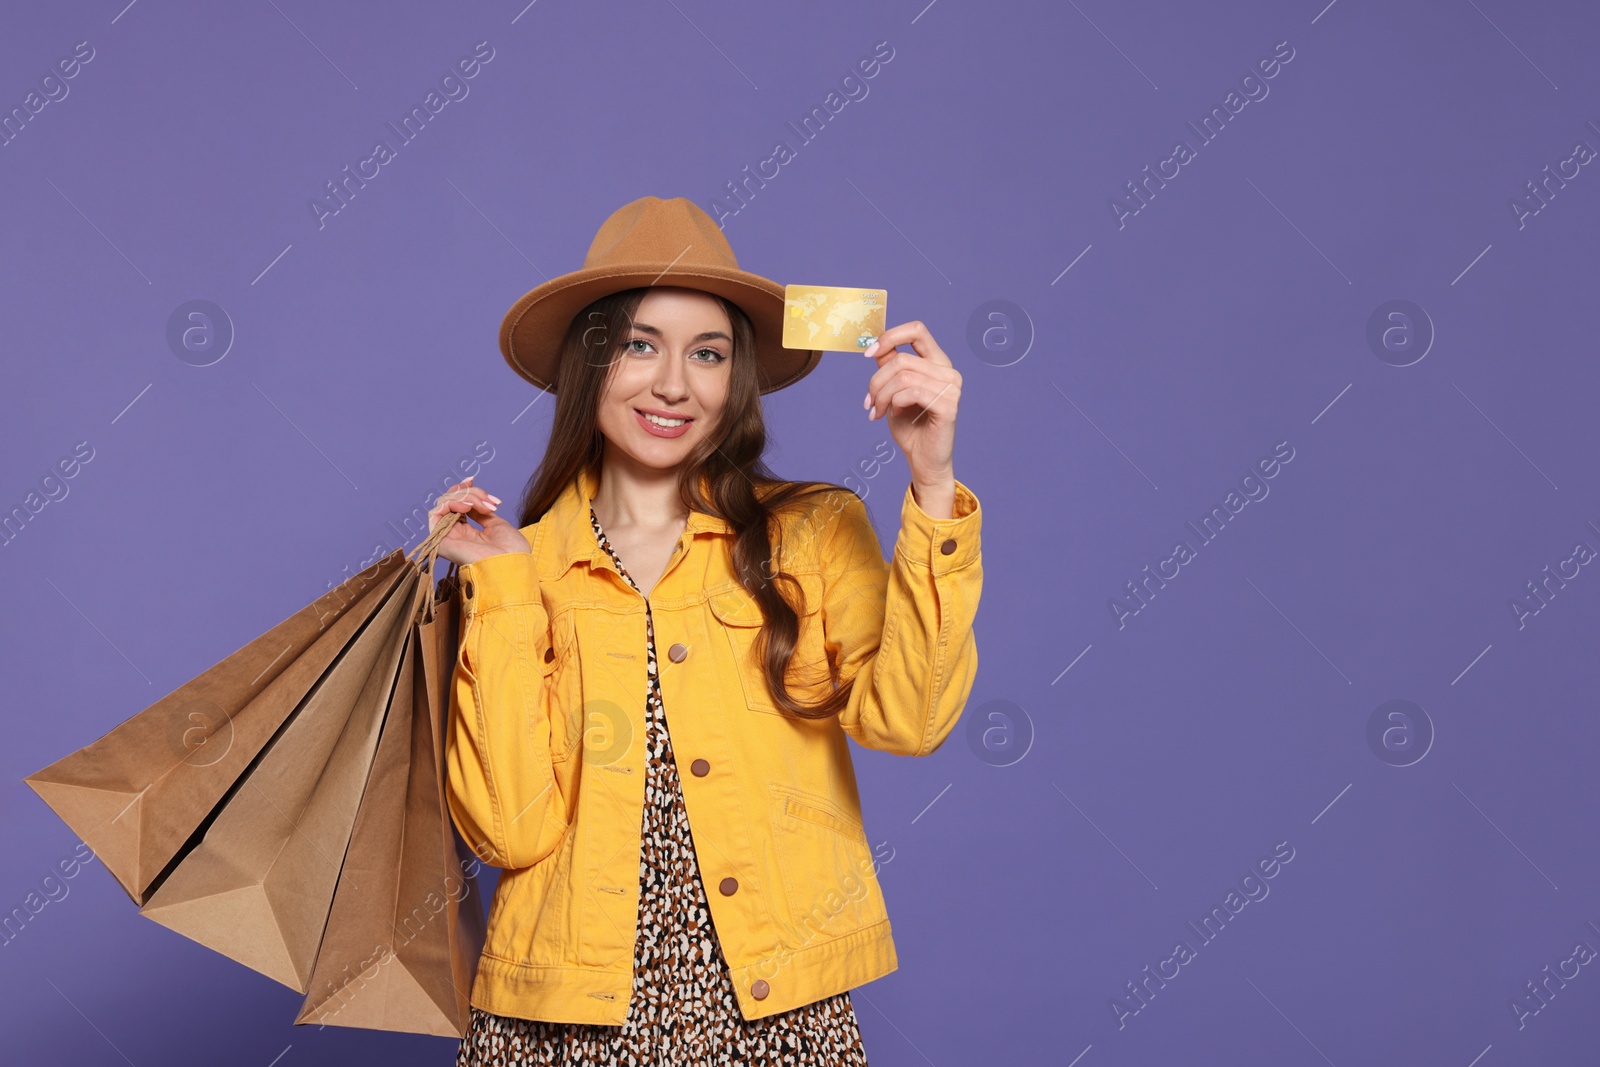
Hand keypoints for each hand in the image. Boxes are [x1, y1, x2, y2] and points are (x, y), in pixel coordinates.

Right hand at [427, 477, 530, 565]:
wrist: (511, 565)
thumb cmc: (511, 551)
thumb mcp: (496, 524)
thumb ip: (481, 512)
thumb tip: (471, 499)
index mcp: (468, 532)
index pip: (456, 504)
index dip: (463, 489)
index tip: (473, 479)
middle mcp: (456, 533)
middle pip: (451, 500)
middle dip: (470, 493)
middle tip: (488, 502)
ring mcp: (448, 537)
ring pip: (444, 503)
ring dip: (465, 497)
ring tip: (481, 506)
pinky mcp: (441, 540)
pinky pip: (436, 513)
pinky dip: (451, 503)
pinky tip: (467, 507)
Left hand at [862, 320, 960, 487]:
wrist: (923, 460)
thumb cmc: (910, 426)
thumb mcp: (893, 391)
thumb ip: (889, 366)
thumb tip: (875, 345)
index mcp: (937, 363)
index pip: (917, 330)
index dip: (889, 336)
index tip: (868, 353)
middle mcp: (948, 371)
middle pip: (901, 359)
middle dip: (876, 381)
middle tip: (868, 402)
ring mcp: (952, 388)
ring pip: (902, 376)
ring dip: (881, 395)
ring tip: (876, 411)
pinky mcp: (948, 405)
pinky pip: (911, 393)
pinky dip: (894, 403)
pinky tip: (894, 414)